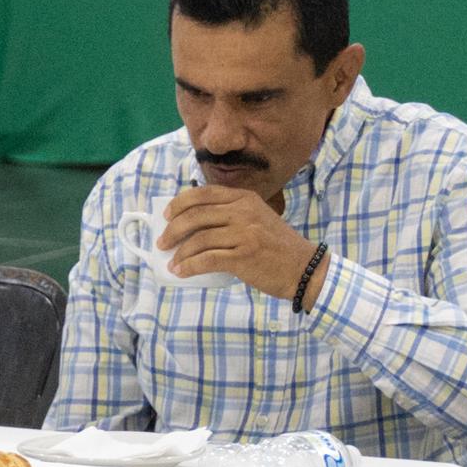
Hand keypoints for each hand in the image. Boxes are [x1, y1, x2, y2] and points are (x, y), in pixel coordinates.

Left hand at [156, 184, 319, 303]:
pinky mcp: (243, 256)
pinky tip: (181, 272)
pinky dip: (189, 266)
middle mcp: (243, 211)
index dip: (180, 203)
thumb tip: (193, 224)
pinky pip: (207, 260)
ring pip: (199, 239)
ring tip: (171, 262)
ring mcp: (244, 233)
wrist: (304, 268)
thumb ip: (232, 215)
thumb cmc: (277, 247)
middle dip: (172, 229)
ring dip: (179, 253)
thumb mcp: (258, 218)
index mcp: (245, 198)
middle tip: (162, 242)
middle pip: (195, 215)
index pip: (203, 194)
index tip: (166, 215)